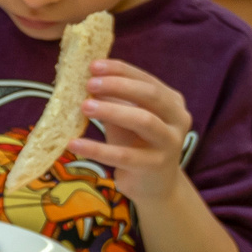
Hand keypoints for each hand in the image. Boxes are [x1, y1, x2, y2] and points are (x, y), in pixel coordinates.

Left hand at [66, 58, 192, 206]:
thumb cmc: (137, 145)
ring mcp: (169, 143)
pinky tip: (74, 143)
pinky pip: (123, 155)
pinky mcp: (155, 166)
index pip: (146, 80)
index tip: (93, 65)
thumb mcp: (126, 118)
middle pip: (150, 95)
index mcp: (172, 102)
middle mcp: (177, 119)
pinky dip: (96, 148)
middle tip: (88, 83)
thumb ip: (113, 99)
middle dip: (118, 86)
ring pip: (143, 120)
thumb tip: (85, 77)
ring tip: (83, 106)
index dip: (120, 71)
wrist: (155, 186)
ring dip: (111, 111)